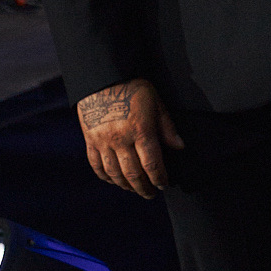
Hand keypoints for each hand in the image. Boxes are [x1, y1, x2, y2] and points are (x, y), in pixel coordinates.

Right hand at [76, 78, 183, 196]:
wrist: (102, 77)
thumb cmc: (132, 87)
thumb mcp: (156, 102)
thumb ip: (167, 127)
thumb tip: (179, 147)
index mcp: (140, 130)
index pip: (152, 164)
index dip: (159, 178)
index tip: (164, 185)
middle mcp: (121, 140)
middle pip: (133, 174)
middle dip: (144, 188)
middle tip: (151, 193)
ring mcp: (103, 142)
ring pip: (115, 174)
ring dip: (126, 186)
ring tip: (135, 189)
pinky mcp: (90, 141)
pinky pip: (97, 166)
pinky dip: (106, 177)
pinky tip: (114, 181)